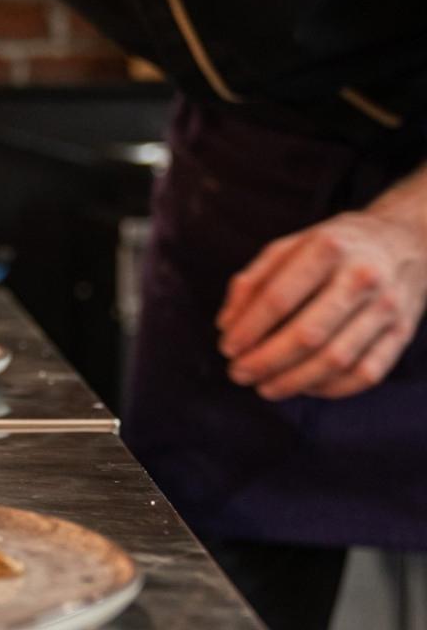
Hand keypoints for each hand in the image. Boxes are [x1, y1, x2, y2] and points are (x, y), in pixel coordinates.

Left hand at [217, 209, 426, 399]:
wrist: (403, 241)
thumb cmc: (332, 248)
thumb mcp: (288, 247)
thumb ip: (252, 282)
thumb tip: (226, 325)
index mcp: (327, 249)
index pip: (279, 298)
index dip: (248, 329)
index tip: (227, 348)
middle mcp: (361, 277)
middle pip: (308, 335)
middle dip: (266, 361)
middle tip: (238, 373)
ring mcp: (386, 307)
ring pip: (336, 360)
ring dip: (293, 381)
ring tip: (264, 387)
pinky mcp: (402, 333)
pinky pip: (366, 374)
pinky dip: (330, 389)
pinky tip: (303, 387)